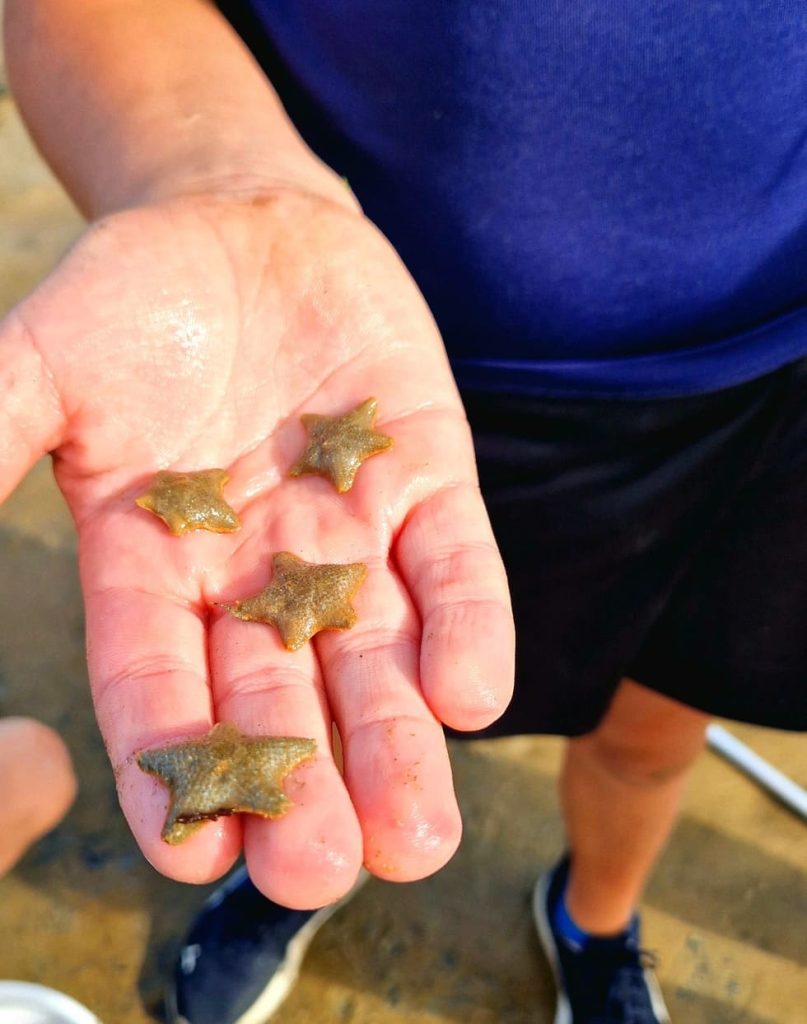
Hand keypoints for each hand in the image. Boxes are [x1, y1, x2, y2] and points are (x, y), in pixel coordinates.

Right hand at [0, 189, 513, 906]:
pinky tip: (472, 694)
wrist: (243, 225)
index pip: (156, 685)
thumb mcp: (41, 364)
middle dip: (299, 786)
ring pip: (377, 657)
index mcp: (155, 566)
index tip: (192, 853)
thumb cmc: (132, 298)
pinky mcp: (424, 480)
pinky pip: (455, 564)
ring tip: (416, 836)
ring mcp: (349, 531)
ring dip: (397, 743)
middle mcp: (255, 573)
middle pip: (278, 699)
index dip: (171, 765)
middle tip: (320, 874)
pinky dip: (468, 624)